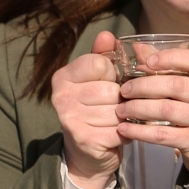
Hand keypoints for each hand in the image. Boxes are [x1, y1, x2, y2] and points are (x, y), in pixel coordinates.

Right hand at [50, 31, 123, 188]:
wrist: (88, 153)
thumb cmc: (97, 109)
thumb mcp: (99, 79)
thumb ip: (104, 56)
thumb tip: (107, 35)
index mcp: (63, 77)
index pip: (101, 64)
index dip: (114, 74)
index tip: (110, 83)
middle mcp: (61, 97)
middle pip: (112, 89)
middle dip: (123, 99)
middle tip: (118, 106)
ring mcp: (70, 119)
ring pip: (117, 110)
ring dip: (126, 117)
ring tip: (118, 120)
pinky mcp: (84, 139)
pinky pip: (120, 129)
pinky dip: (126, 133)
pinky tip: (118, 134)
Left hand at [114, 43, 188, 175]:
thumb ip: (167, 66)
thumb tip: (137, 47)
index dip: (171, 58)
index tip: (148, 61)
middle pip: (176, 85)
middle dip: (144, 86)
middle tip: (124, 90)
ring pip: (167, 110)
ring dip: (138, 108)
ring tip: (121, 109)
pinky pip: (163, 135)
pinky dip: (140, 131)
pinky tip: (124, 128)